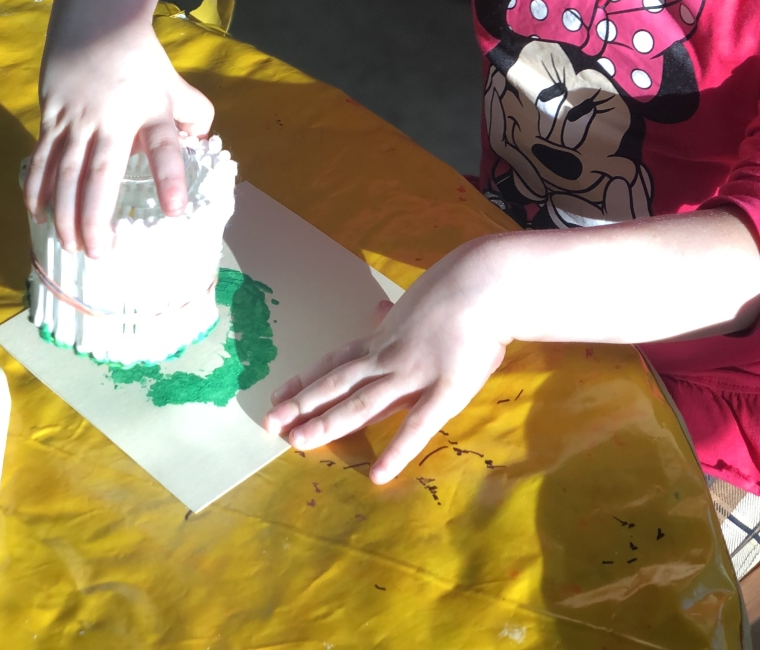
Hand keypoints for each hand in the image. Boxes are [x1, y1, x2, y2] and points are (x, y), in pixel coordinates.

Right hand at [25, 26, 213, 256]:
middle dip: (97, 218)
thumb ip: (193, 114)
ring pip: (66, 173)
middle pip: (102, 174)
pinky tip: (37, 215)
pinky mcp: (51, 113)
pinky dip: (38, 189)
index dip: (170, 179)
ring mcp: (77, 117)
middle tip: (99, 253)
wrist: (97, 19)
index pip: (164, 148)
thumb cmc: (141, 58)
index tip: (175, 210)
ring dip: (65, 213)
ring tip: (70, 245)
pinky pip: (43, 158)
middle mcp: (112, 118)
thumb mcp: (175, 83)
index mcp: (150, 111)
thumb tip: (202, 143)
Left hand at [263, 239, 507, 483]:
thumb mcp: (415, 302)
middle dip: (303, 404)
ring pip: (363, 403)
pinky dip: (396, 450)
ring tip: (299, 442)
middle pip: (338, 383)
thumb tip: (374, 309)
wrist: (487, 284)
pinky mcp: (444, 391)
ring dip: (329, 423)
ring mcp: (413, 375)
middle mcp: (388, 357)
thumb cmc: (455, 292)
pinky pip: (417, 426)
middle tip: (271, 424)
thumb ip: (394, 316)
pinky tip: (377, 474)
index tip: (277, 394)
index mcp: (382, 338)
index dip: (306, 381)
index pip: (335, 362)